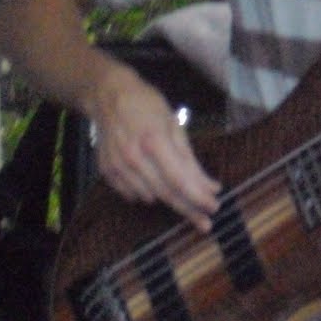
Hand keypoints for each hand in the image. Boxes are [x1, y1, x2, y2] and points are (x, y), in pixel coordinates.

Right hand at [87, 61, 221, 231]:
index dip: (198, 197)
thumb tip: (211, 186)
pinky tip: (155, 186)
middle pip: (166, 193)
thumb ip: (190, 159)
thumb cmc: (146, 106)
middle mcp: (134, 158)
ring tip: (183, 199)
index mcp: (154, 141)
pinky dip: (147, 195)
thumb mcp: (173, 125)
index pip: (180, 180)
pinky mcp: (107, 172)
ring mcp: (118, 166)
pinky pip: (132, 194)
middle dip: (189, 210)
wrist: (107, 96)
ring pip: (150, 197)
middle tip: (205, 223)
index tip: (214, 208)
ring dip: (169, 201)